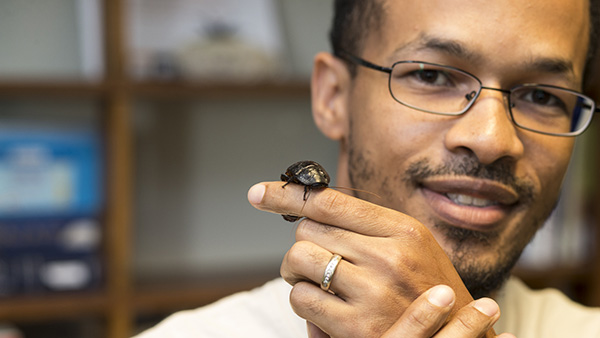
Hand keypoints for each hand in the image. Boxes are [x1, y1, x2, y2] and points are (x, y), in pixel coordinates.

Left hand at [248, 182, 497, 336]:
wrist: (453, 335)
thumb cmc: (427, 288)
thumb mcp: (412, 244)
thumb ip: (369, 225)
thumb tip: (314, 207)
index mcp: (403, 230)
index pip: (330, 201)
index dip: (288, 195)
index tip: (259, 193)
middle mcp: (389, 257)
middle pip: (308, 230)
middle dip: (303, 243)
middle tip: (312, 257)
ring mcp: (374, 292)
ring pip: (299, 259)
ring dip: (296, 270)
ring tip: (313, 279)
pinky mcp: (358, 327)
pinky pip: (302, 297)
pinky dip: (302, 298)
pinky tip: (322, 304)